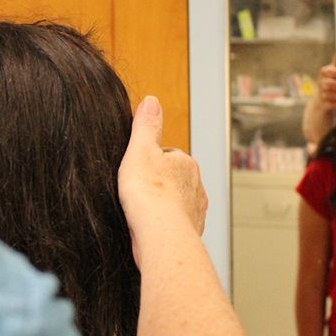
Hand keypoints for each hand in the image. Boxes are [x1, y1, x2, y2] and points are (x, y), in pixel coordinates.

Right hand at [118, 96, 207, 266]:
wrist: (161, 234)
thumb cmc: (150, 194)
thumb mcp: (140, 150)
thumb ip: (146, 126)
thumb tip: (151, 101)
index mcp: (185, 163)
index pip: (168, 155)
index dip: (150, 162)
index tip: (138, 170)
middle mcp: (196, 185)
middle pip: (174, 179)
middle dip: (160, 183)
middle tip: (139, 191)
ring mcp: (196, 209)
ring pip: (177, 202)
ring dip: (164, 205)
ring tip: (145, 211)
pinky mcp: (191, 231)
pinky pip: (177, 223)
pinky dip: (166, 224)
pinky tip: (152, 227)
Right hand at [317, 48, 335, 112]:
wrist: (321, 100)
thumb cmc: (331, 80)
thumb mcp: (334, 70)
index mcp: (324, 72)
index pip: (333, 72)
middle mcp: (320, 83)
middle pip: (332, 84)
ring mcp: (321, 95)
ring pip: (333, 95)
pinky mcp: (324, 105)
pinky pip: (333, 105)